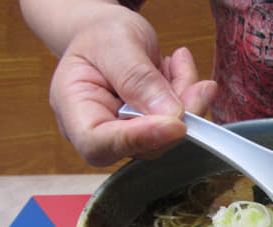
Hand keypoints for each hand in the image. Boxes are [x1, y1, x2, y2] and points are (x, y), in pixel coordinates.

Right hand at [49, 8, 216, 165]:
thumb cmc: (101, 35)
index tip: (175, 124)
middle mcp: (100, 131)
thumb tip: (171, 114)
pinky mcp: (152, 132)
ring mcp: (128, 136)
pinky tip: (180, 67)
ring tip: (182, 63)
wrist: (107, 33)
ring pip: (168, 138)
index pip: (98, 143)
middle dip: (176, 118)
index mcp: (74, 109)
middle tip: (198, 86)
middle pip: (141, 147)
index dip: (137, 140)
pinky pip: (180, 125)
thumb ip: (138, 77)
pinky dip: (190, 97)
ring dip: (188, 103)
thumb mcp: (115, 42)